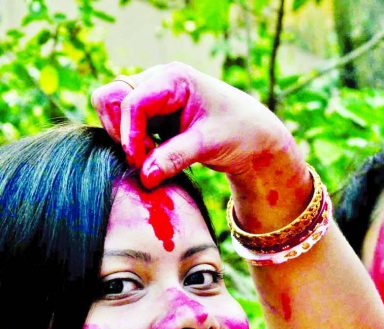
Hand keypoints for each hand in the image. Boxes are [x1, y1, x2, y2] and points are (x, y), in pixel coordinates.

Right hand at [92, 62, 293, 189]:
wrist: (254, 138)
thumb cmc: (238, 134)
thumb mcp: (208, 145)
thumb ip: (174, 158)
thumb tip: (144, 176)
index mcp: (173, 78)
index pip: (132, 101)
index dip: (129, 134)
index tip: (138, 162)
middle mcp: (157, 80)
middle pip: (111, 98)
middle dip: (121, 131)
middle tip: (146, 158)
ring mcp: (152, 95)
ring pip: (113, 110)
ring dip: (125, 137)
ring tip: (154, 158)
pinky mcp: (152, 113)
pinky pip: (124, 124)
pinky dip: (133, 141)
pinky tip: (155, 156)